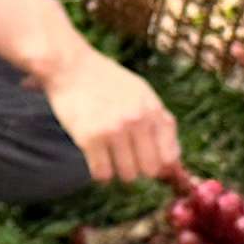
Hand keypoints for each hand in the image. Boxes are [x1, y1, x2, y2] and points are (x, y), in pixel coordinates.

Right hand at [41, 44, 185, 186]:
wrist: (71, 67)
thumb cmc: (107, 81)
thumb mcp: (142, 93)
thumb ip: (160, 122)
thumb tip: (173, 163)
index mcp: (152, 108)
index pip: (170, 155)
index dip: (161, 165)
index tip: (148, 162)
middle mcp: (136, 120)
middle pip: (149, 169)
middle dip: (139, 168)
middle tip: (126, 159)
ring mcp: (113, 129)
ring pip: (127, 175)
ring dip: (118, 171)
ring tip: (109, 157)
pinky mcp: (89, 138)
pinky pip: (102, 174)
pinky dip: (100, 174)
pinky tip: (97, 161)